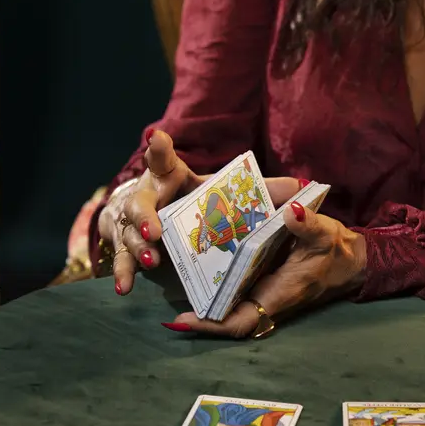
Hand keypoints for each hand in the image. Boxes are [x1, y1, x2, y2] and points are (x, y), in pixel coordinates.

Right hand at [98, 130, 302, 294]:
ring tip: (153, 260)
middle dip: (145, 215)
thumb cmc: (202, 204)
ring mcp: (134, 226)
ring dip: (138, 248)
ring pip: (129, 234)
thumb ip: (265, 191)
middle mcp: (148, 198)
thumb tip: (300, 186)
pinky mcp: (131, 250)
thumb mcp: (231, 195)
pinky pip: (124, 262)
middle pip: (140, 202)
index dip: (159, 149)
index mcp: (172, 178)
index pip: (164, 160)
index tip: (157, 137)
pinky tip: (126, 288)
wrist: (165, 225)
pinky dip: (123, 274)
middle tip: (156, 230)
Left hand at [164, 202, 366, 337]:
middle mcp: (265, 299)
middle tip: (166, 295)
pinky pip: (235, 288)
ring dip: (204, 295)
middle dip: (198, 312)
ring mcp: (262, 292)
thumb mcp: (325, 234)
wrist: (351, 260)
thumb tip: (290, 211)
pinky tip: (198, 262)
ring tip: (174, 275)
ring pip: (227, 303)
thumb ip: (308, 225)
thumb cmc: (337, 251)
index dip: (210, 325)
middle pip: (224, 316)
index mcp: (278, 295)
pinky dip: (216, 281)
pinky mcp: (262, 281)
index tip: (183, 319)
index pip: (239, 322)